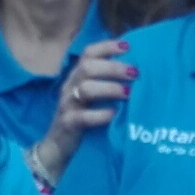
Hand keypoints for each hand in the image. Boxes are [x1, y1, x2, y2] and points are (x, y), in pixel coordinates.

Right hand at [30, 38, 135, 184]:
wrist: (58, 147)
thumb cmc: (83, 118)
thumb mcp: (92, 97)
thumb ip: (106, 83)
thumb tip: (136, 70)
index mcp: (76, 76)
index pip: (88, 54)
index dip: (106, 47)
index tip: (128, 46)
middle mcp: (70, 86)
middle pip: (87, 67)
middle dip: (113, 67)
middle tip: (135, 72)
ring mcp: (67, 105)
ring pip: (85, 89)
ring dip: (109, 88)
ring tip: (128, 93)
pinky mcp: (67, 124)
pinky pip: (81, 116)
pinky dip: (99, 114)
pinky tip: (113, 115)